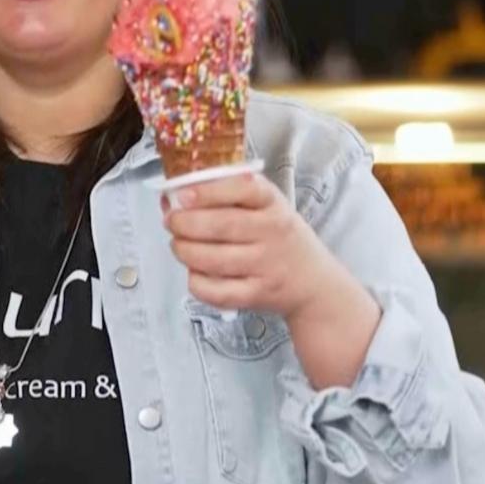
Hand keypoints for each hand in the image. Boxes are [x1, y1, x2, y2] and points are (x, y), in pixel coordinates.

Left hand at [161, 172, 356, 320]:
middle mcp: (273, 232)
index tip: (182, 195)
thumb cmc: (277, 236)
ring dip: (184, 252)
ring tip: (178, 246)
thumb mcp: (264, 206)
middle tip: (171, 222)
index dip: (208, 192)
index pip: (242, 189)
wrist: (313, 282)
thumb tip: (173, 196)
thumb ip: (226, 195)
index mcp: (273, 203)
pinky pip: (217, 292)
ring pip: (213, 260)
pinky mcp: (258, 294)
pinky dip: (197, 283)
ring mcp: (266, 265)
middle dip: (184, 223)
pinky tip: (195, 273)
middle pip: (221, 226)